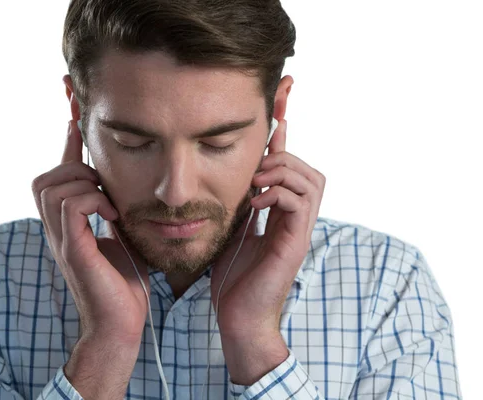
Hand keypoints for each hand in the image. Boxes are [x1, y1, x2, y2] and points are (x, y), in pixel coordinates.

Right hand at [31, 120, 149, 344]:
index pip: (58, 175)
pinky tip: (112, 214)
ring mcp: (62, 239)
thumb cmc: (124, 282)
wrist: (122, 323)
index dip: (66, 141)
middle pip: (43, 178)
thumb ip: (114, 208)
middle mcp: (58, 229)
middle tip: (102, 182)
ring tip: (108, 201)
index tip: (75, 110)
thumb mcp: (122, 235)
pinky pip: (71, 205)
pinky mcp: (73, 250)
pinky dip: (93, 200)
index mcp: (69, 225)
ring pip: (52, 186)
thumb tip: (120, 185)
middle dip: (72, 167)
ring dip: (84, 184)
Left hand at [211, 119, 325, 337]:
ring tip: (257, 181)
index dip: (285, 141)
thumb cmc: (233, 278)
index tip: (279, 113)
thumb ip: (240, 205)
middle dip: (286, 157)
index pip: (291, 171)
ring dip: (283, 172)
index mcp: (282, 216)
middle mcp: (296, 221)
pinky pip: (300, 204)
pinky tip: (257, 202)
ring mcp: (300, 232)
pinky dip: (279, 193)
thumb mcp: (233, 230)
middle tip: (257, 169)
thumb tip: (236, 180)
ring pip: (312, 181)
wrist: (238, 316)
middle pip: (310, 172)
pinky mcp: (296, 244)